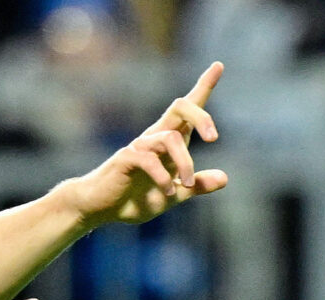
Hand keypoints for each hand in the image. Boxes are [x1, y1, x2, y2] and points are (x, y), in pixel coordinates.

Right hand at [68, 62, 228, 225]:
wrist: (99, 209)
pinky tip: (168, 192)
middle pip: (180, 108)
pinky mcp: (125, 158)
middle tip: (213, 138)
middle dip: (201, 117)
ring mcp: (139, 146)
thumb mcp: (173, 196)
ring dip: (185, 163)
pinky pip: (150, 160)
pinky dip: (164, 178)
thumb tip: (224, 178)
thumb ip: (196, 186)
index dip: (203, 86)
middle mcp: (155, 137)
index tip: (218, 66)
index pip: (187, 109)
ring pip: (170, 139)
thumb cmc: (133, 199)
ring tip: (187, 186)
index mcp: (168, 142)